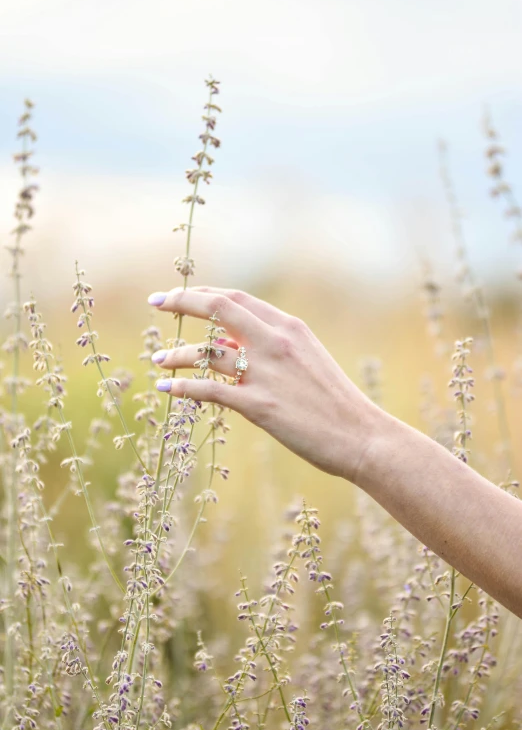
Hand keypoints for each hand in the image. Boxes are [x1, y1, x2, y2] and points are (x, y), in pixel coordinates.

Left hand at [147, 286, 382, 479]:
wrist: (360, 436)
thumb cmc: (333, 401)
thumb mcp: (306, 360)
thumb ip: (269, 347)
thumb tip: (225, 343)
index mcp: (289, 327)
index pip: (236, 298)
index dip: (203, 293)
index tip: (180, 294)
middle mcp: (275, 342)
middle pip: (217, 308)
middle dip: (181, 301)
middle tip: (157, 302)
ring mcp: (266, 373)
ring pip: (206, 351)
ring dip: (176, 354)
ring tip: (159, 360)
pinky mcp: (259, 405)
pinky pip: (209, 390)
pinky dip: (182, 388)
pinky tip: (167, 390)